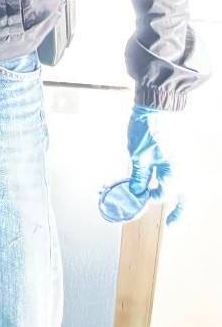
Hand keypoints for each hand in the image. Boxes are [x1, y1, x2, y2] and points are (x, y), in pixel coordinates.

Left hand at [127, 105, 184, 223]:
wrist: (159, 104)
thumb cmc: (147, 129)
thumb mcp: (138, 155)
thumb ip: (139, 175)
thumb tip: (137, 191)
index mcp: (176, 172)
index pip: (164, 194)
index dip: (150, 197)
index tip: (140, 196)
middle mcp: (188, 169)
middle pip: (186, 196)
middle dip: (179, 210)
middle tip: (172, 222)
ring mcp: (190, 160)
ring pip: (189, 185)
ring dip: (181, 196)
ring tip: (173, 207)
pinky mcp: (187, 153)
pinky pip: (187, 172)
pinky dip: (180, 181)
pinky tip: (168, 181)